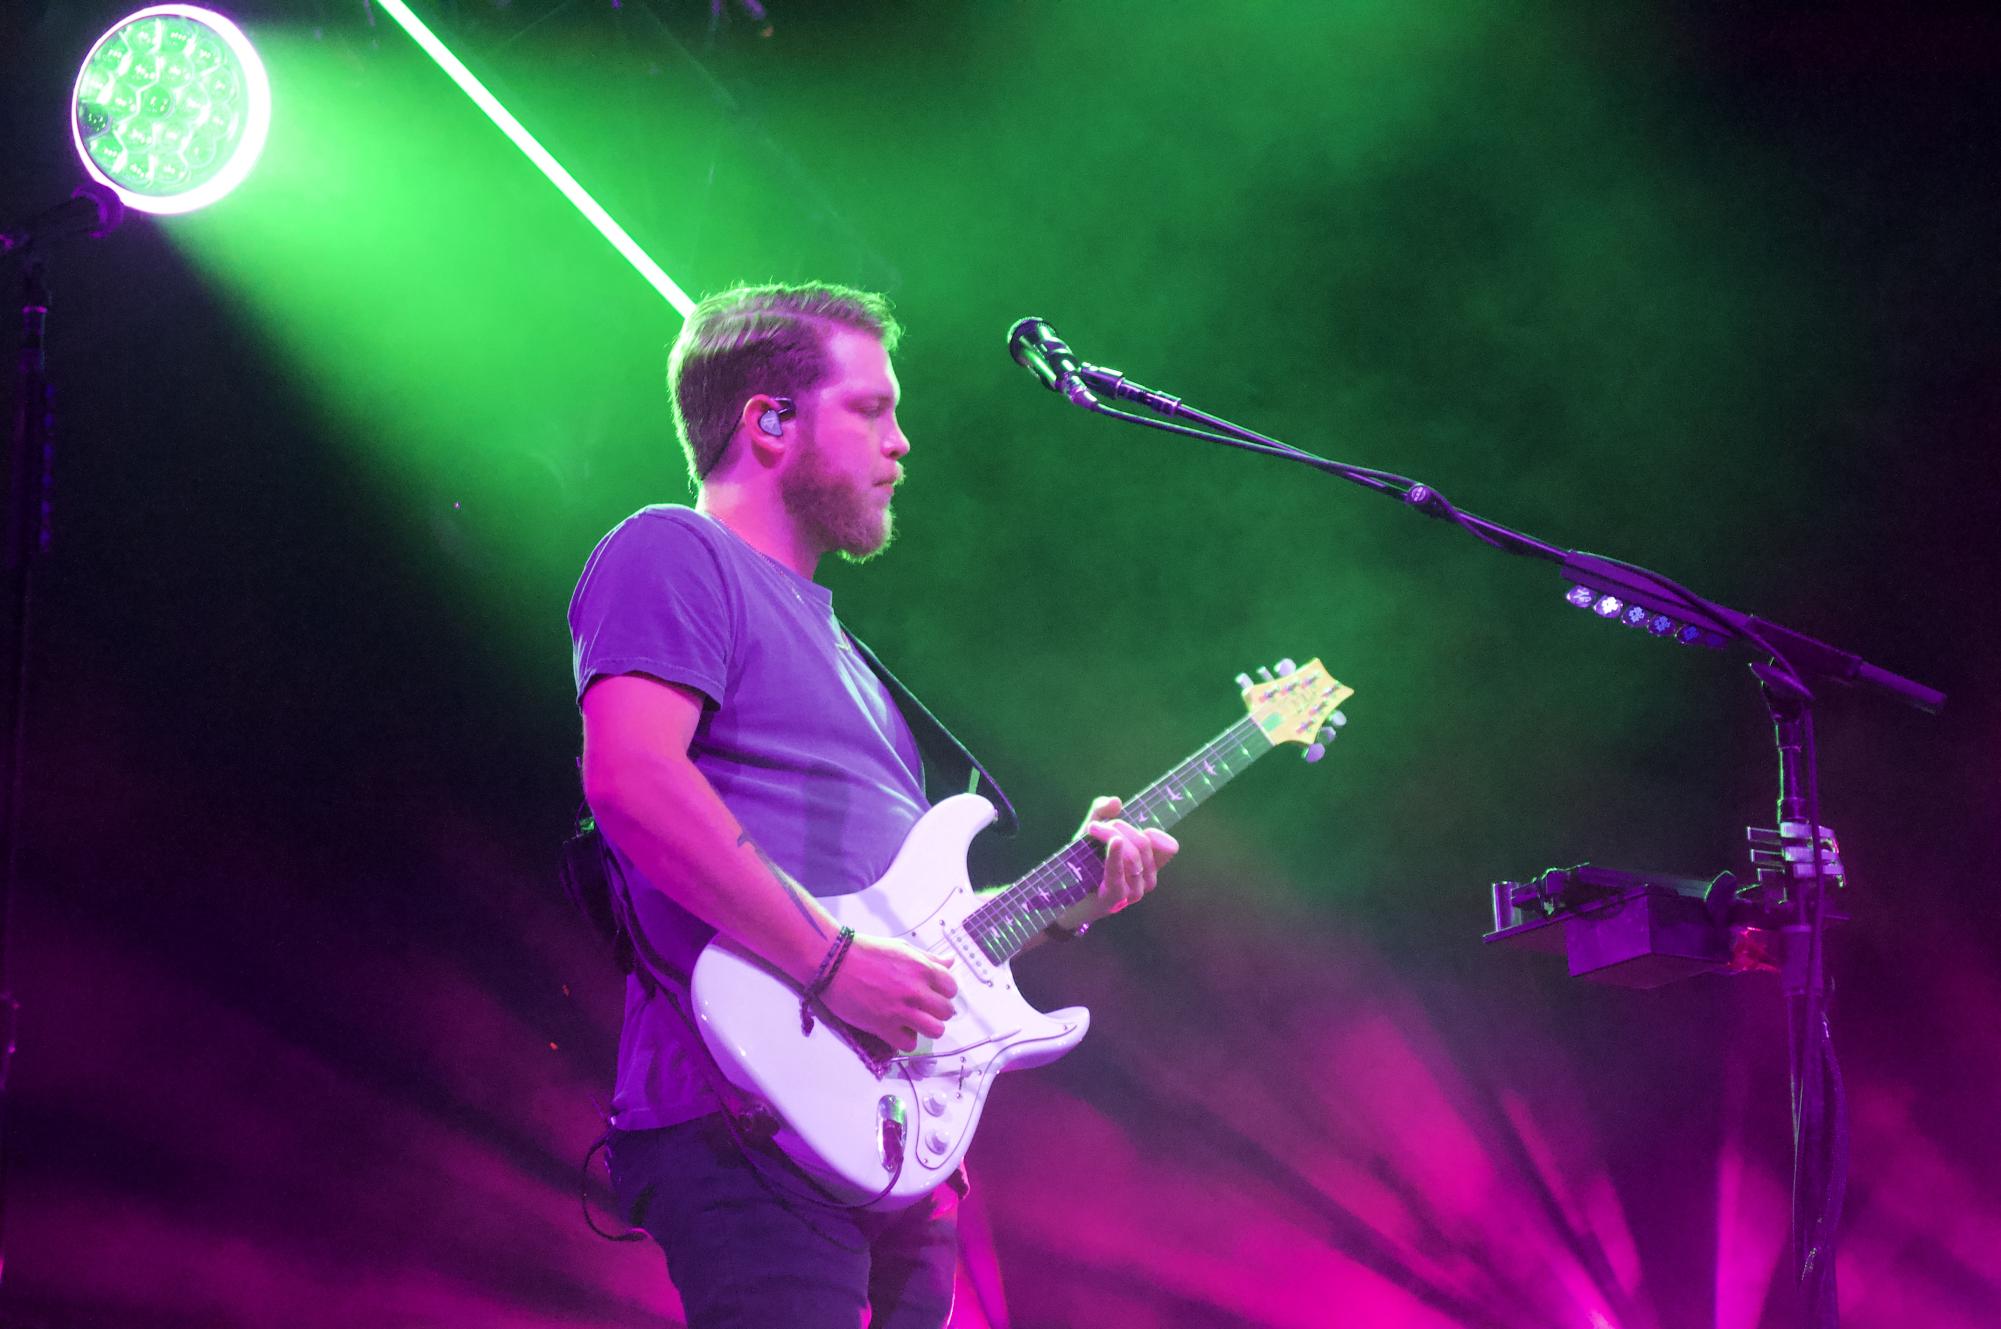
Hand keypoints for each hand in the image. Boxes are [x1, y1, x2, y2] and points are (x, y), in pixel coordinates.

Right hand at [820, 934, 957, 1052]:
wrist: (833, 962)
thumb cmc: (865, 952)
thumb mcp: (901, 948)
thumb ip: (928, 958)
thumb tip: (950, 962)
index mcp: (922, 968)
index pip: (951, 987)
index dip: (943, 991)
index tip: (933, 992)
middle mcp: (915, 990)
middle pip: (946, 1011)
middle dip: (937, 1011)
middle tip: (923, 1008)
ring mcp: (900, 1010)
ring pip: (935, 1030)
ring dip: (927, 1027)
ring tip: (914, 1021)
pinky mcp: (883, 1027)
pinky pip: (909, 1044)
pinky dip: (905, 1039)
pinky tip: (897, 1028)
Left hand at [1072, 795, 1179, 925]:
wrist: (1067, 896)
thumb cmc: (1085, 863)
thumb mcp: (1094, 832)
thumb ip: (1102, 812)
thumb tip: (1116, 801)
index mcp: (1149, 865)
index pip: (1169, 848)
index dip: (1155, 834)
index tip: (1130, 828)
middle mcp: (1147, 880)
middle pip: (1144, 843)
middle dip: (1121, 826)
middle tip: (1095, 825)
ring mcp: (1134, 892)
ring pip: (1133, 854)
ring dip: (1111, 835)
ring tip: (1092, 829)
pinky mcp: (1116, 897)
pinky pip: (1119, 871)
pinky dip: (1116, 854)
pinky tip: (1115, 841)